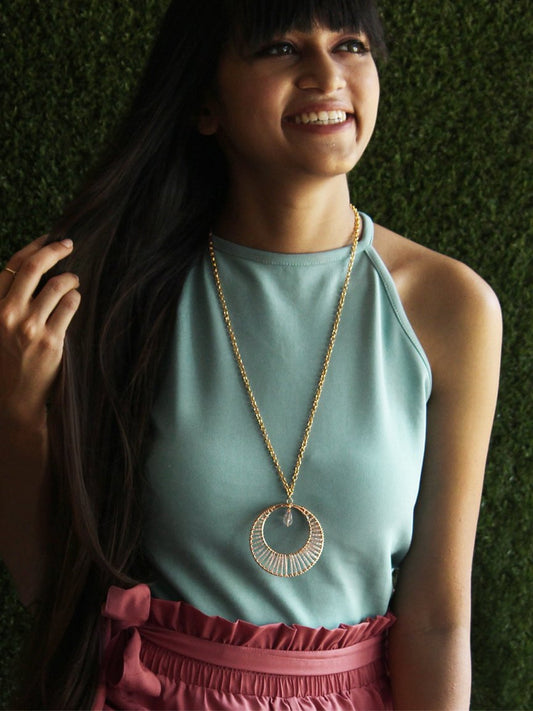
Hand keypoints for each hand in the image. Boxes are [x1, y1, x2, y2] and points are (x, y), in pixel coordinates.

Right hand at [0, 235, 80, 427]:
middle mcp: (7, 313)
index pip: (13, 265)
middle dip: (55, 249)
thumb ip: (11, 302)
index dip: (34, 247)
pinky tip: (76, 300)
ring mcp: (30, 327)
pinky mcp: (51, 341)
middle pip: (34, 267)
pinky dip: (76, 298)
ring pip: (57, 285)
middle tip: (70, 244)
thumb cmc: (7, 360)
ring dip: (71, 278)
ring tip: (74, 281)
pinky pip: (70, 306)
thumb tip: (37, 272)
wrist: (13, 398)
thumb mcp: (0, 327)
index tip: (49, 238)